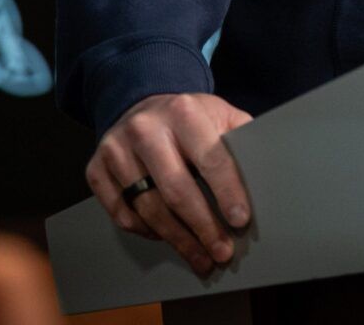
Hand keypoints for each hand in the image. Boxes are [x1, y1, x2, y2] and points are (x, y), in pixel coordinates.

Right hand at [85, 92, 253, 276]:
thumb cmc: (191, 118)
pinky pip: (122, 213)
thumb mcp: (220, 114)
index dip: (227, 191)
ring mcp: (116, 150)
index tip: (240, 220)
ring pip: (148, 208)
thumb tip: (267, 173)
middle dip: (203, 227)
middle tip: (222, 252)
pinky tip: (167, 238)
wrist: (142, 105)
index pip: (209, 158)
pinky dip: (146, 231)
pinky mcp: (96, 169)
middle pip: (176, 190)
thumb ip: (241, 138)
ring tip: (200, 257)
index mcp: (184, 112)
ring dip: (177, 238)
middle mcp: (145, 129)